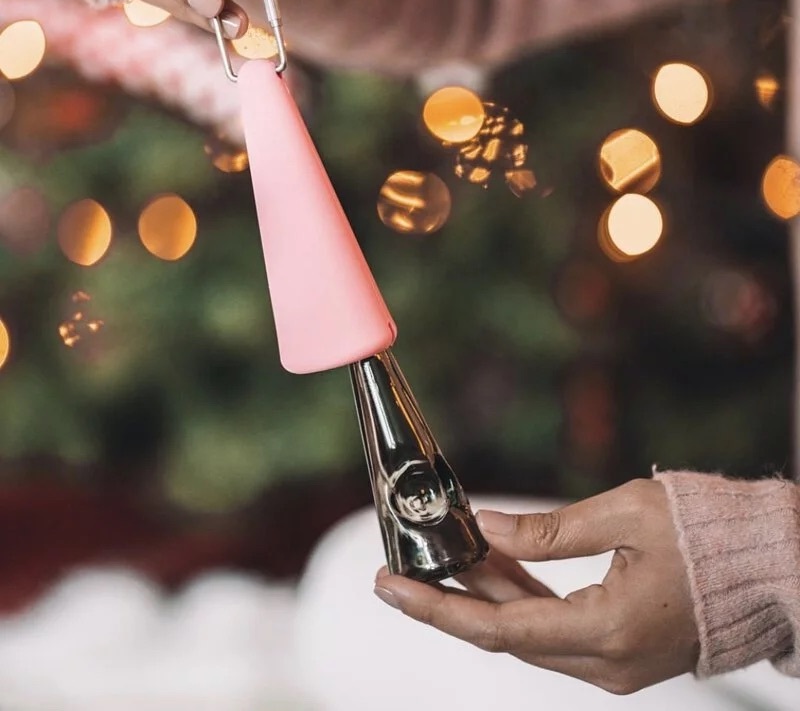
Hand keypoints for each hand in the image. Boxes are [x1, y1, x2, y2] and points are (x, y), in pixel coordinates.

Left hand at [374, 479, 698, 694]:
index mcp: (607, 632)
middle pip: (505, 635)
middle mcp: (606, 663)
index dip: (437, 609)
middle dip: (449, 601)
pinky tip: (494, 565)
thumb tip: (487, 529)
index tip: (390, 587)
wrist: (770, 567)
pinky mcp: (620, 650)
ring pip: (527, 633)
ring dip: (484, 596)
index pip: (497, 629)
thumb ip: (549, 530)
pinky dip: (520, 599)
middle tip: (402, 568)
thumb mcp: (624, 515)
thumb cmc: (708, 535)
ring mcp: (614, 664)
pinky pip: (554, 629)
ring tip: (444, 556)